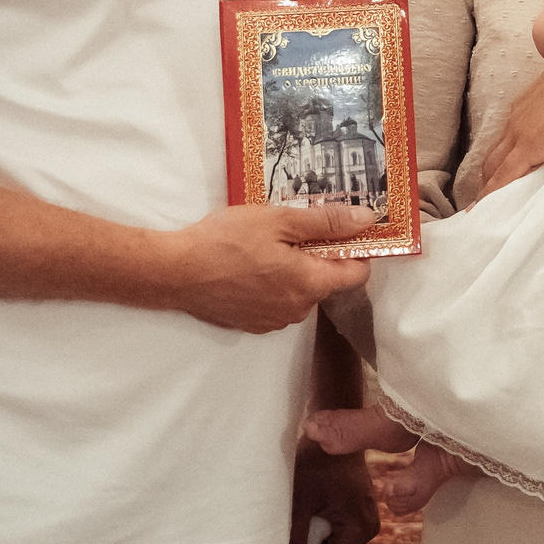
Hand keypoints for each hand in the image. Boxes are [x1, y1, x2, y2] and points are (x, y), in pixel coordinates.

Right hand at [156, 202, 371, 333]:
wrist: (175, 272)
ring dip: (294, 271)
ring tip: (266, 246)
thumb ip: (326, 222)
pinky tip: (250, 266)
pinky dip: (272, 285)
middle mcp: (297, 309)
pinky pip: (276, 303)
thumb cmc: (226, 242)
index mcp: (310, 284)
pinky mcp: (252, 324)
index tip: (344, 231)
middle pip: (327, 282)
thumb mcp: (279, 220)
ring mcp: (274, 321)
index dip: (356, 250)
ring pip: (300, 292)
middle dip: (318, 256)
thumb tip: (367, 220)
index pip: (358, 274)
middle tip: (294, 230)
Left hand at [281, 444, 379, 543]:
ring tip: (295, 512)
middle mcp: (365, 529)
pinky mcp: (353, 511)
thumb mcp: (300, 503)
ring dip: (307, 541)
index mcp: (358, 529)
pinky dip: (313, 530)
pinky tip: (303, 510)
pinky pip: (330, 533)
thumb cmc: (317, 460)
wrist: (331, 424)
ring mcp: (361, 519)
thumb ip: (296, 543)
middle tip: (284, 536)